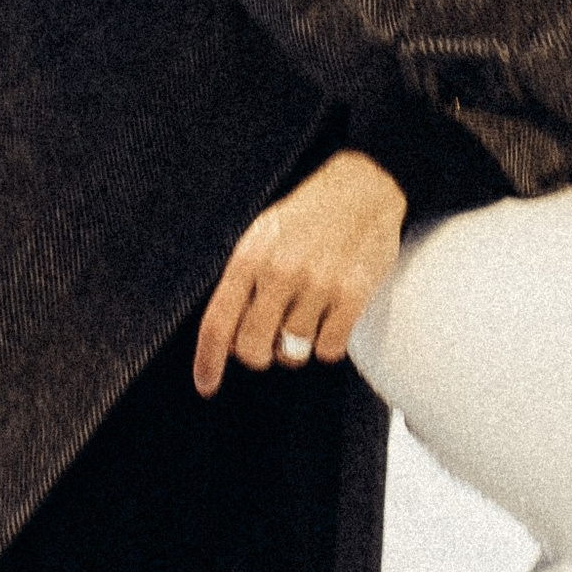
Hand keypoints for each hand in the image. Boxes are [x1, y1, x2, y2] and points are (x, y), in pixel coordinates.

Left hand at [193, 147, 407, 395]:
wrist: (364, 187)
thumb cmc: (309, 215)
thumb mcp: (263, 235)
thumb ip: (243, 281)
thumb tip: (228, 335)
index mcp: (251, 256)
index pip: (218, 323)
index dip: (208, 362)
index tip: (207, 385)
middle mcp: (281, 271)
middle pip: (253, 348)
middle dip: (260, 353)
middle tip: (271, 340)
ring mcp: (318, 284)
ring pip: (293, 352)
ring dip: (297, 346)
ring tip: (308, 316)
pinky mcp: (353, 294)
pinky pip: (330, 349)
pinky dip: (329, 343)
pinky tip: (331, 318)